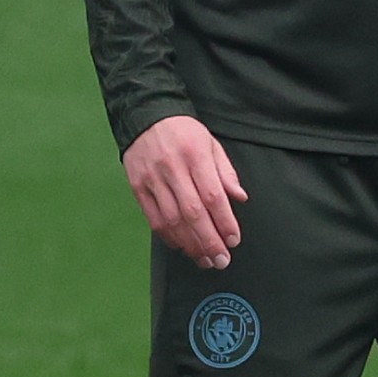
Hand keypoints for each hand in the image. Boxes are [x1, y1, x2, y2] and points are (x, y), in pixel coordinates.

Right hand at [122, 115, 246, 270]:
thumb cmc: (184, 132)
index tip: (233, 240)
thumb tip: (239, 198)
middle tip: (221, 260)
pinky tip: (182, 246)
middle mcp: (172, 168)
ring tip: (204, 259)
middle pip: (192, 213)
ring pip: (172, 220)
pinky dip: (169, 236)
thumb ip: (226, 172)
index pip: (212, 195)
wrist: (145, 116)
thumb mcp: (210, 144)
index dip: (224, 221)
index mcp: (195, 154)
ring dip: (190, 244)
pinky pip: (153, 218)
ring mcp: (152, 179)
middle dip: (209, 241)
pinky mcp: (137, 187)